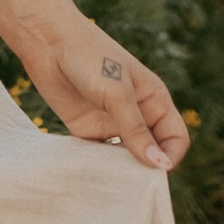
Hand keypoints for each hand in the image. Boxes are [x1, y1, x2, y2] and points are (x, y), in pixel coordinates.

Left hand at [14, 10, 190, 172]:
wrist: (47, 40)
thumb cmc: (88, 57)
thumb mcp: (117, 92)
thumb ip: (136, 129)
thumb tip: (160, 165)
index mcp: (153, 99)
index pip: (175, 137)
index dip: (171, 155)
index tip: (156, 167)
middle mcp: (136, 114)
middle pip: (152, 152)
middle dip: (147, 169)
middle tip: (134, 183)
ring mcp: (111, 122)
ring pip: (127, 158)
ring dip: (123, 172)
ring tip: (114, 181)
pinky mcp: (87, 129)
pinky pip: (101, 157)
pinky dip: (100, 168)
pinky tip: (94, 173)